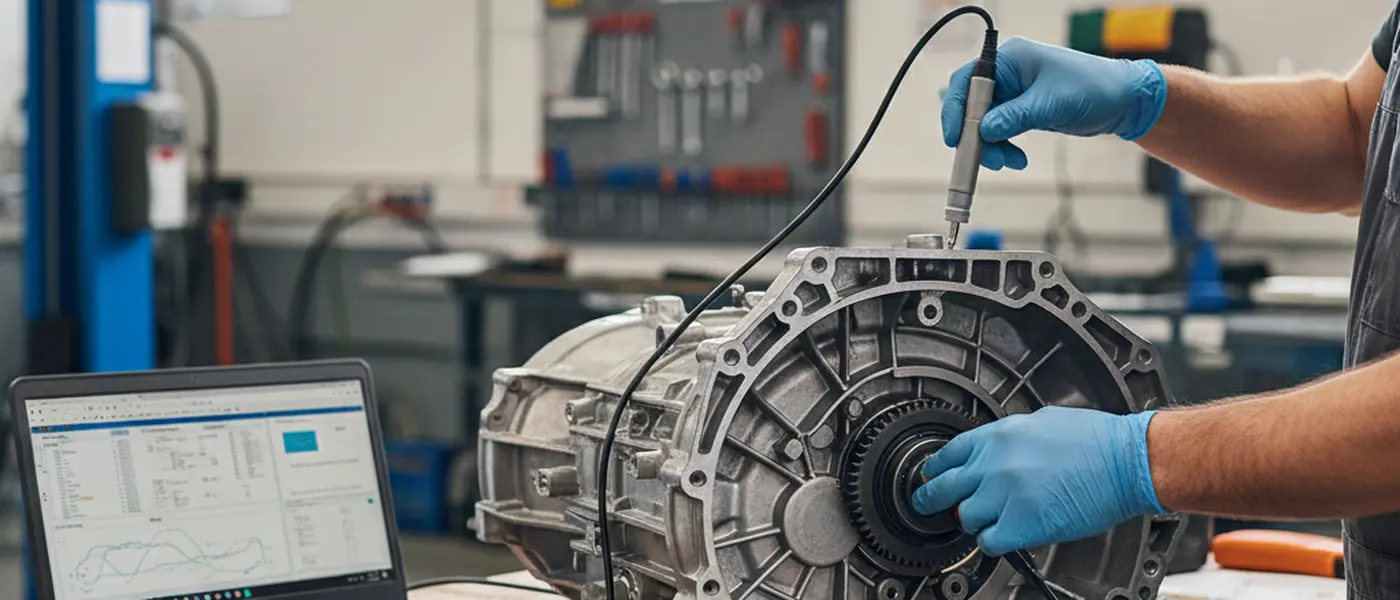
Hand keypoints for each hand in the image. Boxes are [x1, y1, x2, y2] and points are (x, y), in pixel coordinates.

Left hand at [910, 406, 1164, 556]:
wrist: (1126, 461)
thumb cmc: (1095, 441)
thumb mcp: (1040, 421)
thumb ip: (1009, 438)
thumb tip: (995, 449)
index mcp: (997, 436)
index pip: (947, 455)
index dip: (936, 470)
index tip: (931, 477)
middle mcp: (994, 465)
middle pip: (942, 488)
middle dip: (930, 499)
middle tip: (926, 505)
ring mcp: (1004, 496)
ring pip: (964, 518)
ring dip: (974, 521)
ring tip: (989, 519)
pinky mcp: (1022, 524)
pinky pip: (988, 541)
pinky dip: (993, 541)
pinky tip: (1004, 535)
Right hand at [941, 37, 1167, 170]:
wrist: (1123, 101)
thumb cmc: (1094, 89)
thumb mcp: (1051, 105)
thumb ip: (1013, 118)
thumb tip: (983, 131)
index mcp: (1010, 59)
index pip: (966, 81)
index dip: (956, 110)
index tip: (955, 138)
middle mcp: (1007, 73)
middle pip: (971, 105)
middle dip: (975, 135)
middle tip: (987, 159)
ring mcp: (1013, 92)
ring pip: (983, 123)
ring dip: (990, 146)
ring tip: (1009, 162)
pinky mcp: (1020, 110)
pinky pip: (998, 130)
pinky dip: (1002, 146)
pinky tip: (1017, 158)